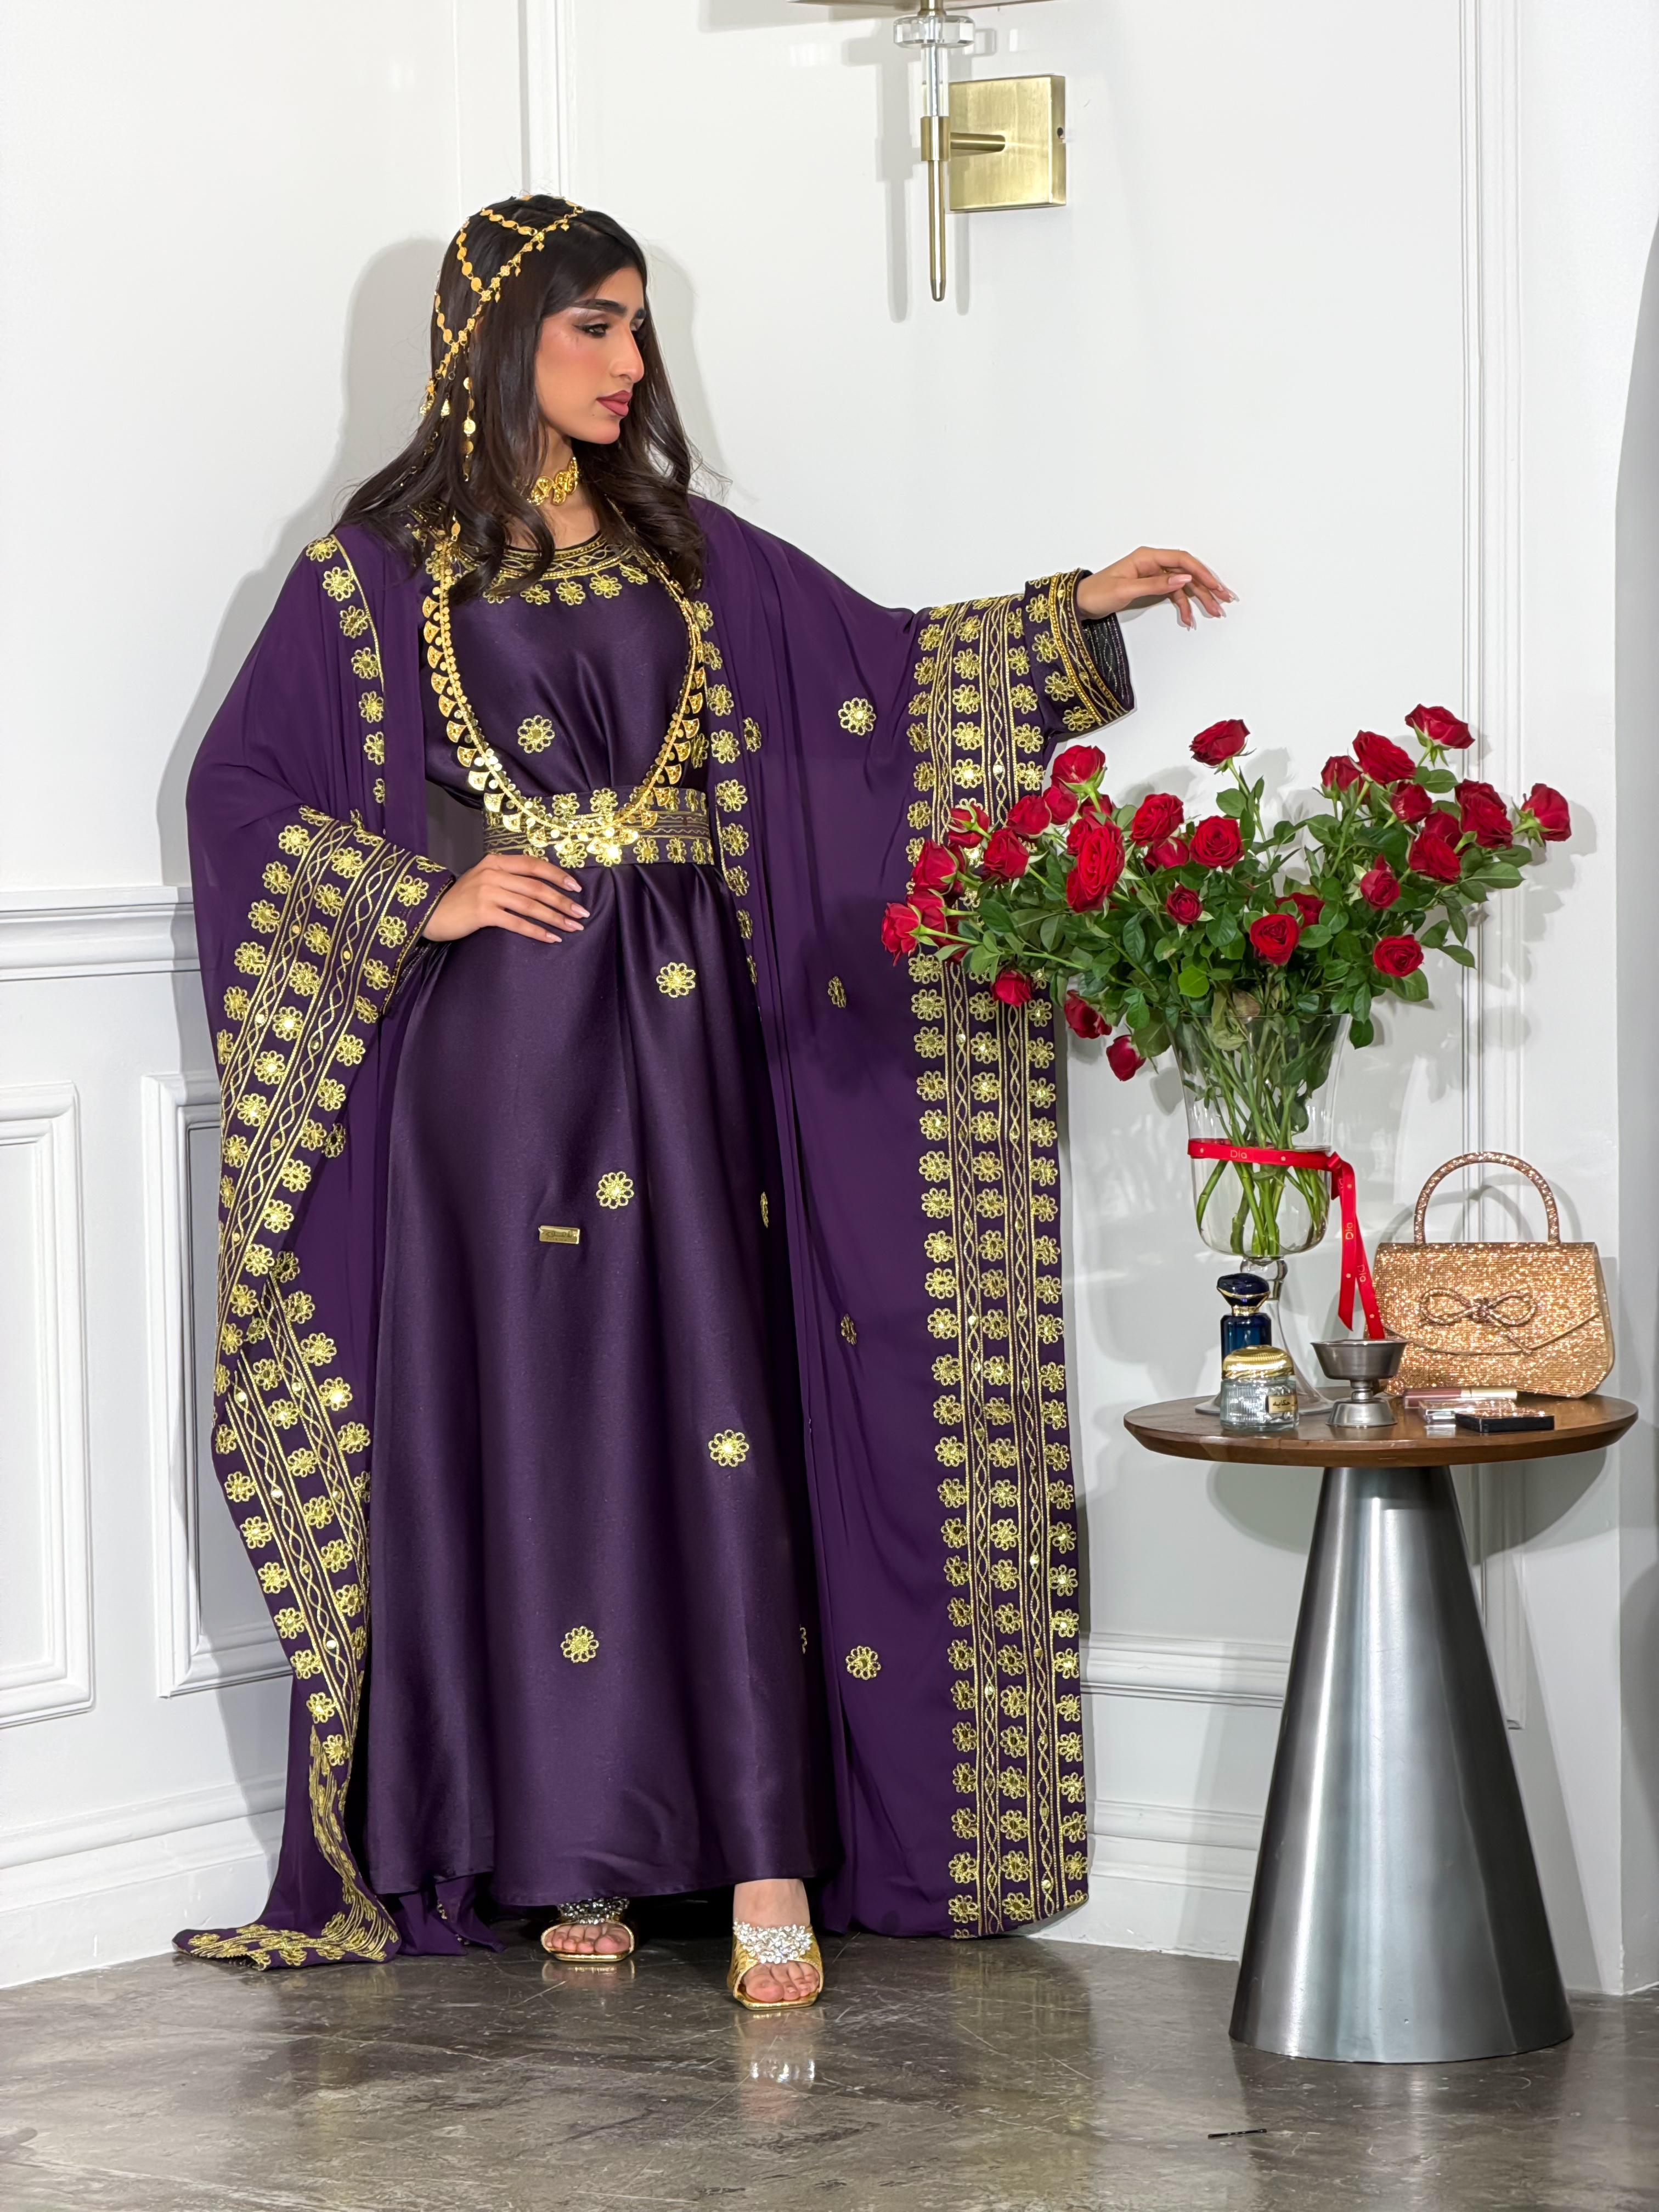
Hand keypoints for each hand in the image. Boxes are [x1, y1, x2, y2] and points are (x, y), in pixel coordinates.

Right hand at [421, 852, 588, 943]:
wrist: (431, 912)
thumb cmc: (462, 899)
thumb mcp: (484, 879)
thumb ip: (508, 877)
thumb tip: (543, 886)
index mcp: (495, 861)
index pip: (533, 865)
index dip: (557, 875)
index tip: (576, 887)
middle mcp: (492, 873)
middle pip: (536, 886)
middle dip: (562, 901)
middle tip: (582, 913)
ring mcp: (486, 891)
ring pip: (530, 904)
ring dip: (555, 917)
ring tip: (572, 928)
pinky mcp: (482, 912)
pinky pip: (516, 922)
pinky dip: (536, 931)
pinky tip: (551, 938)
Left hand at [1075, 547, 1233, 629]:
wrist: (1081, 602)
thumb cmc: (1097, 592)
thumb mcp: (1126, 590)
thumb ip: (1156, 584)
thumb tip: (1183, 579)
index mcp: (1147, 557)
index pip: (1182, 560)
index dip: (1201, 573)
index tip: (1215, 585)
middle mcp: (1152, 563)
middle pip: (1187, 571)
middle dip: (1207, 585)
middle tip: (1224, 599)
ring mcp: (1153, 574)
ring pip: (1183, 584)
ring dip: (1198, 598)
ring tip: (1213, 611)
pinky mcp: (1151, 586)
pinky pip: (1173, 593)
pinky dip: (1182, 605)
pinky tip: (1188, 618)